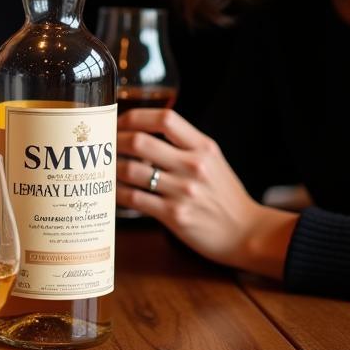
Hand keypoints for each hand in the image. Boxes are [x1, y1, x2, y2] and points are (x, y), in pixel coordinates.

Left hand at [116, 108, 297, 279]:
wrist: (247, 233)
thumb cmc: (224, 194)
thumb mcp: (212, 160)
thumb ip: (182, 144)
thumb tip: (140, 130)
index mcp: (203, 147)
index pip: (165, 118)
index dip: (135, 116)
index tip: (119, 120)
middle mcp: (194, 166)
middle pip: (140, 142)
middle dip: (114, 141)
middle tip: (103, 145)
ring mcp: (183, 191)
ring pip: (131, 171)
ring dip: (111, 168)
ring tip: (103, 167)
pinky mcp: (174, 215)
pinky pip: (134, 198)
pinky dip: (117, 193)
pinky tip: (111, 190)